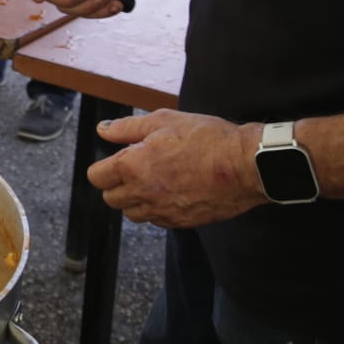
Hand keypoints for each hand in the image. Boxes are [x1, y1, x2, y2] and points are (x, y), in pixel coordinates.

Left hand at [88, 110, 264, 228]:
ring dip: (135, 200)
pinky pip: (157, 221)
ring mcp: (163, 211)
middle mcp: (143, 193)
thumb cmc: (208, 139)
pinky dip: (157, 209)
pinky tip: (171, 192)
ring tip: (153, 181)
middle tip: (135, 169)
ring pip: (132, 213)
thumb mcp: (164, 121)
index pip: (97, 177)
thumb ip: (127, 127)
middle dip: (116, 184)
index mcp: (133, 166)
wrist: (246, 165)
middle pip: (111, 198)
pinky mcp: (181, 222)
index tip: (115, 160)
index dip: (103, 167)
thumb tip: (103, 130)